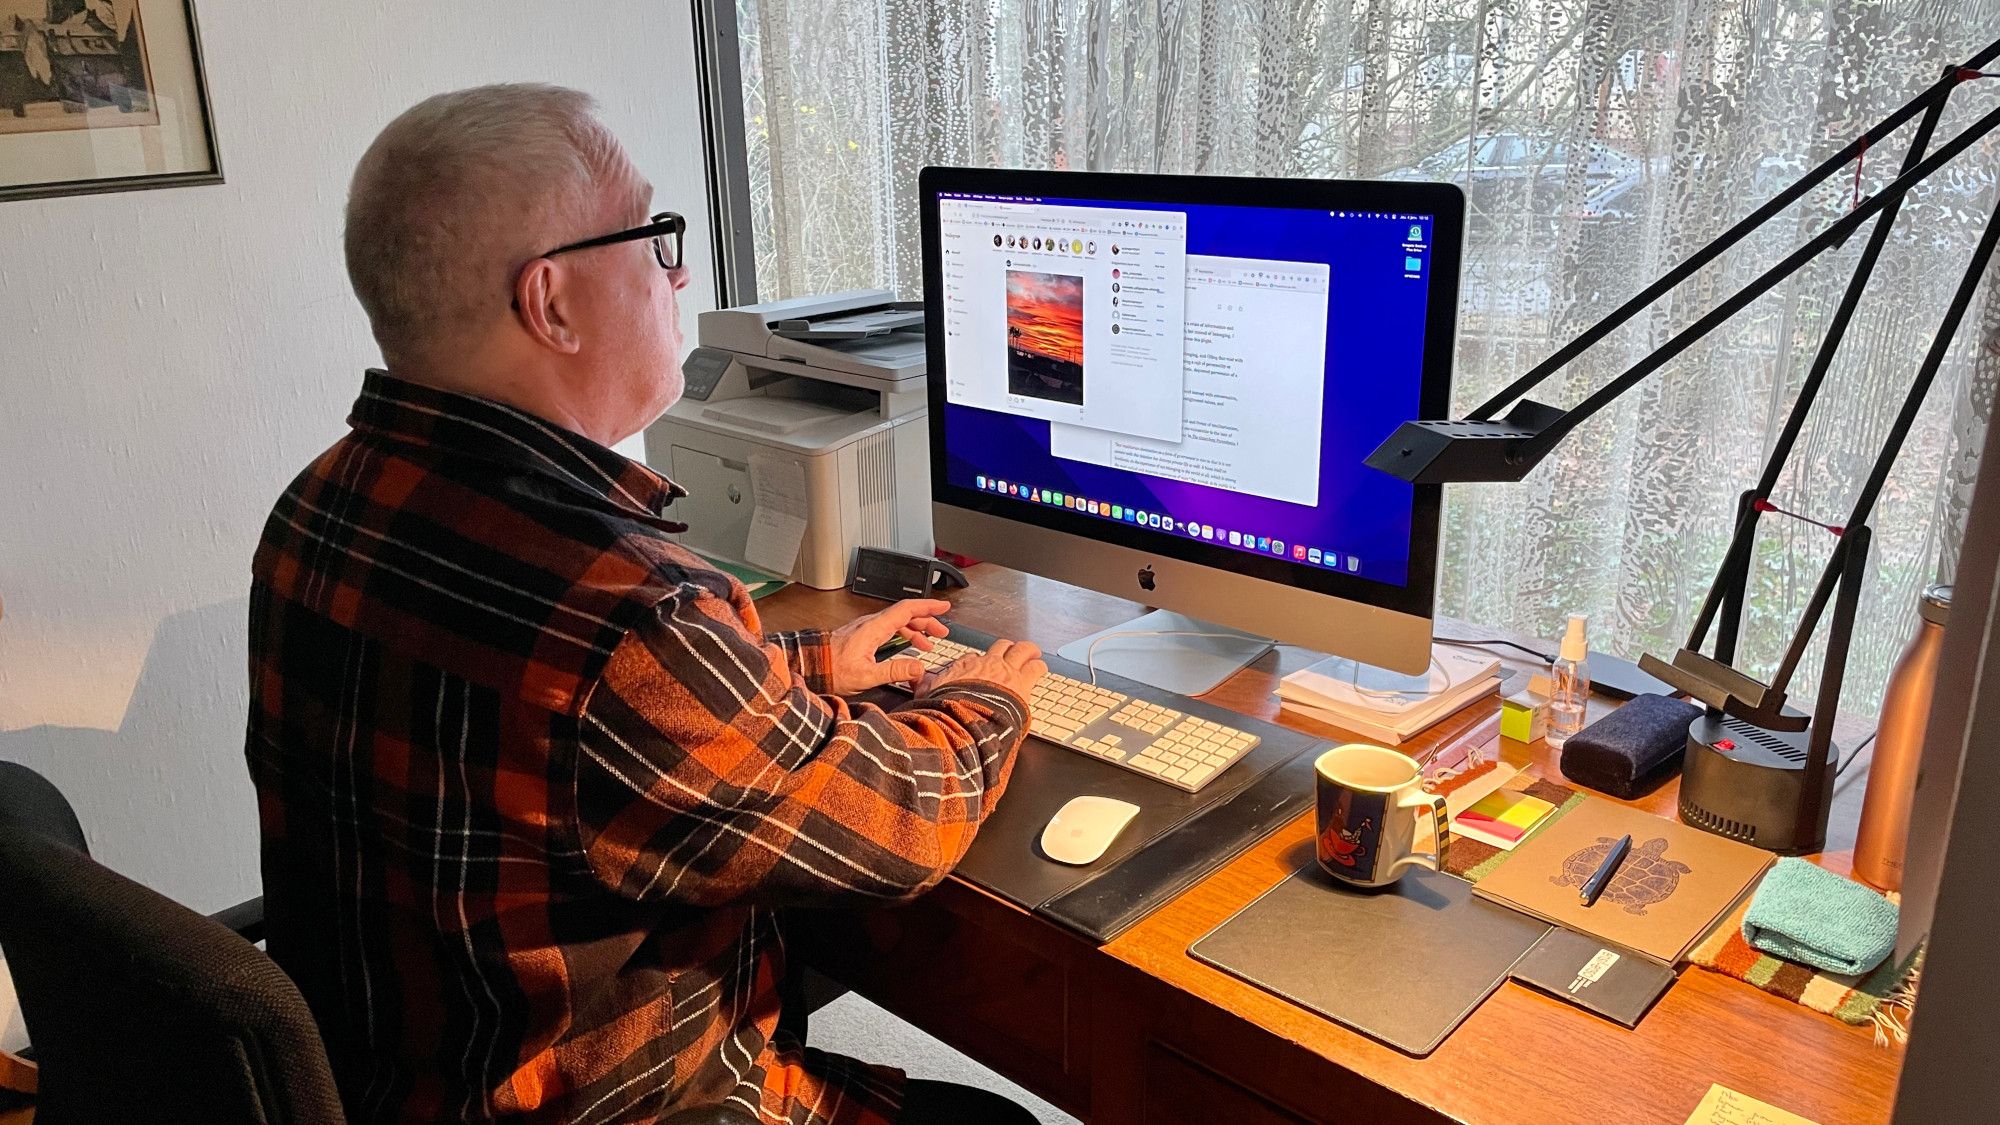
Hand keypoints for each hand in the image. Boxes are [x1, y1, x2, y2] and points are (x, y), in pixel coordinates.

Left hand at [824, 599, 951, 693]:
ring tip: (928, 643)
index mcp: (874, 628)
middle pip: (904, 614)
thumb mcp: (866, 675)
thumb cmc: (832, 670)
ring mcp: (866, 628)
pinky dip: (902, 633)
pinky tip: (906, 646)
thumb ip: (894, 671)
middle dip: (926, 620)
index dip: (927, 606)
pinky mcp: (862, 635)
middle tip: (942, 631)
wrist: (809, 665)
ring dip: (915, 629)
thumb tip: (919, 668)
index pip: (906, 609)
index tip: (943, 606)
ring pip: (896, 621)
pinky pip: (888, 628)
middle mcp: (871, 624)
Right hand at [919, 637, 1046, 702]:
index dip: (979, 664)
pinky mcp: (1022, 682)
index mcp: (965, 667)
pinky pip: (1035, 667)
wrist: (965, 719)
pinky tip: (1041, 668)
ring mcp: (1006, 671)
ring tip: (1033, 654)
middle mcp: (986, 664)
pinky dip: (1039, 666)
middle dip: (1007, 649)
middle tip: (1012, 653)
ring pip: (1022, 650)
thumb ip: (921, 685)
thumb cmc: (947, 710)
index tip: (981, 670)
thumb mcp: (925, 694)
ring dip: (1028, 652)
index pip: (974, 659)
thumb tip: (910, 679)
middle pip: (1000, 647)